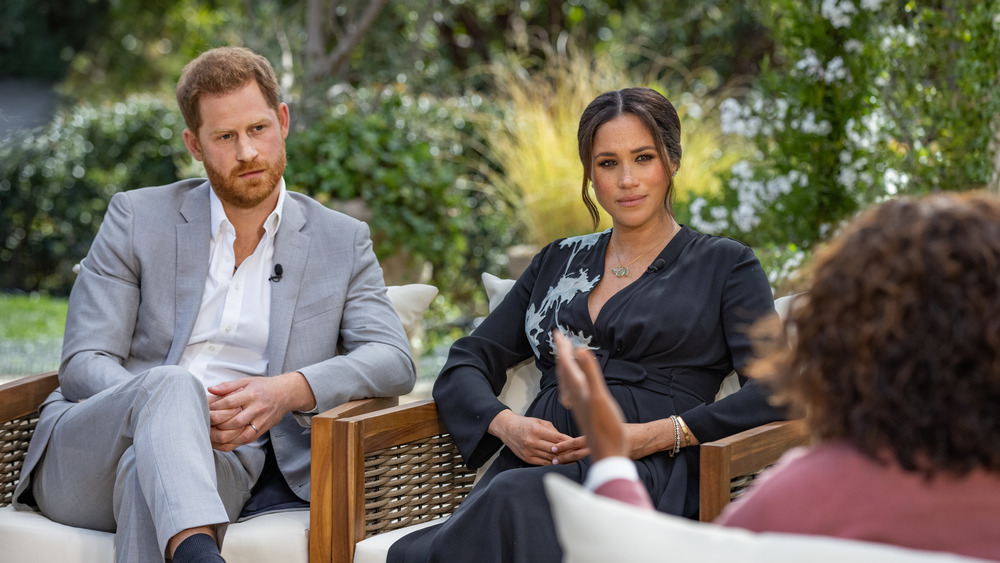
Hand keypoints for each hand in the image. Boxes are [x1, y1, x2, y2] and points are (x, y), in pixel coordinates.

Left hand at [206, 371, 315, 451]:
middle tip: (203, 424)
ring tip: (209, 435)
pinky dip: (231, 444)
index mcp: (252, 394)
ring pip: (240, 435)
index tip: (204, 409)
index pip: (230, 402)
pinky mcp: (261, 430)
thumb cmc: (264, 387)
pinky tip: (219, 442)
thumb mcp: (247, 381)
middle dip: (216, 424)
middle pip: (234, 421)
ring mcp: (261, 421)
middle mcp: (257, 409)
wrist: (286, 394)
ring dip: (222, 437)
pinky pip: (244, 441)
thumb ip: (227, 386)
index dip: (215, 407)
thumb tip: (210, 390)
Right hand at [488, 409, 581, 465]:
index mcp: (537, 430)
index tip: (578, 444)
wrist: (508, 429)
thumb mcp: (540, 422)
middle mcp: (532, 441)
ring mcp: (529, 451)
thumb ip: (553, 431)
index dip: (569, 442)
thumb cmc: (526, 424)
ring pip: (550, 458)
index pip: (557, 438)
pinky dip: (553, 463)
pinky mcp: (527, 459)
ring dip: (562, 460)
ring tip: (572, 460)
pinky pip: (543, 463)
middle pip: (555, 450)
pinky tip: (560, 463)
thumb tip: (567, 440)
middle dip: (567, 452)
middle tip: (579, 454)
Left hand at [553, 331, 628, 461]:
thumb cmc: (607, 428)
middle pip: (564, 371)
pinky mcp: (584, 411)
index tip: (557, 331)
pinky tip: (574, 385)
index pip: (566, 363)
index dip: (562, 347)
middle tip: (559, 338)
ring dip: (565, 366)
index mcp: (578, 389)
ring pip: (567, 382)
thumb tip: (579, 349)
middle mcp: (575, 396)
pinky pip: (572, 391)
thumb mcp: (600, 397)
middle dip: (561, 354)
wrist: (609, 453)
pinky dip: (571, 382)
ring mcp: (578, 405)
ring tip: (564, 357)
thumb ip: (590, 373)